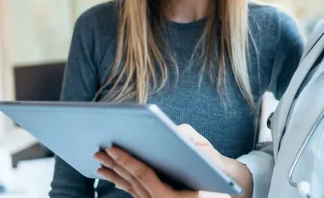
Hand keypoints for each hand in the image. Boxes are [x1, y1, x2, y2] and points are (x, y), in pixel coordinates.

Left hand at [94, 146, 226, 197]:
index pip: (144, 176)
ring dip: (115, 174)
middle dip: (115, 165)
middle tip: (99, 151)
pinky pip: (136, 193)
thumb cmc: (218, 179)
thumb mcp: (209, 159)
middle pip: (132, 182)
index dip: (127, 161)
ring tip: (100, 164)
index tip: (113, 148)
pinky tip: (115, 177)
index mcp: (170, 197)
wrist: (224, 196)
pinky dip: (123, 183)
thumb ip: (194, 144)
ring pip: (131, 188)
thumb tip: (175, 131)